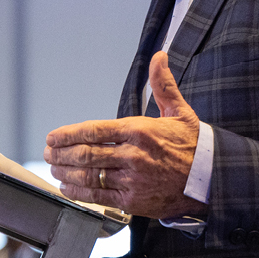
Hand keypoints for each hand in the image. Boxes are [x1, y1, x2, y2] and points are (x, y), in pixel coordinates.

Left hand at [45, 52, 206, 219]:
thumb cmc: (193, 145)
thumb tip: (159, 56)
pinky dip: (78, 193)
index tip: (52, 136)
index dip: (68, 134)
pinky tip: (66, 187)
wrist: (211, 180)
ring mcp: (132, 180)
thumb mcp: (179, 111)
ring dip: (65, 172)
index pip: (94, 131)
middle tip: (47, 152)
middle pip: (86, 154)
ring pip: (88, 176)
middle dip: (61, 153)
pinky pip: (98, 197)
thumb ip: (163, 84)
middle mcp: (133, 155)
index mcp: (140, 130)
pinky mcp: (133, 201)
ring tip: (53, 167)